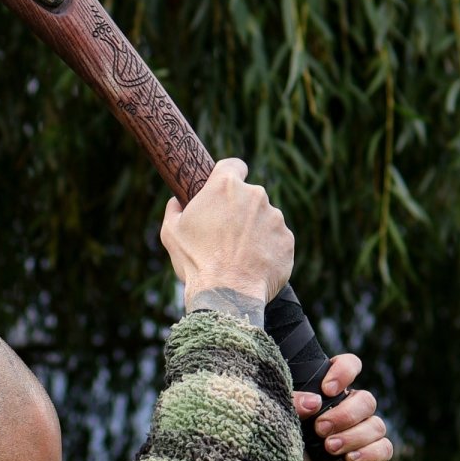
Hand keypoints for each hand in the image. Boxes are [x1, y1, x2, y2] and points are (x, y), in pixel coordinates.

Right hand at [161, 159, 293, 309]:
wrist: (226, 295)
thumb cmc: (196, 261)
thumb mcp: (171, 232)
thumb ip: (174, 209)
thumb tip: (177, 202)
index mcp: (226, 186)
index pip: (234, 165)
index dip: (229, 175)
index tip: (225, 189)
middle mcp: (255, 195)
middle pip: (249, 195)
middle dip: (240, 210)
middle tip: (225, 233)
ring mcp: (275, 218)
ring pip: (264, 218)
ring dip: (254, 230)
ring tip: (239, 254)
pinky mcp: (287, 240)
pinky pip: (277, 239)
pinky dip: (268, 248)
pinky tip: (253, 264)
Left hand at [286, 353, 391, 460]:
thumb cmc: (281, 454)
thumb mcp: (279, 425)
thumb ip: (291, 405)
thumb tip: (315, 401)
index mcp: (327, 394)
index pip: (349, 366)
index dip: (344, 371)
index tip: (326, 390)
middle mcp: (347, 410)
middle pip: (365, 399)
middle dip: (345, 414)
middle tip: (320, 430)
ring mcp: (362, 435)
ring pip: (376, 424)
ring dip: (354, 435)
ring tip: (330, 449)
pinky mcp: (373, 460)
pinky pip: (385, 448)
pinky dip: (370, 452)